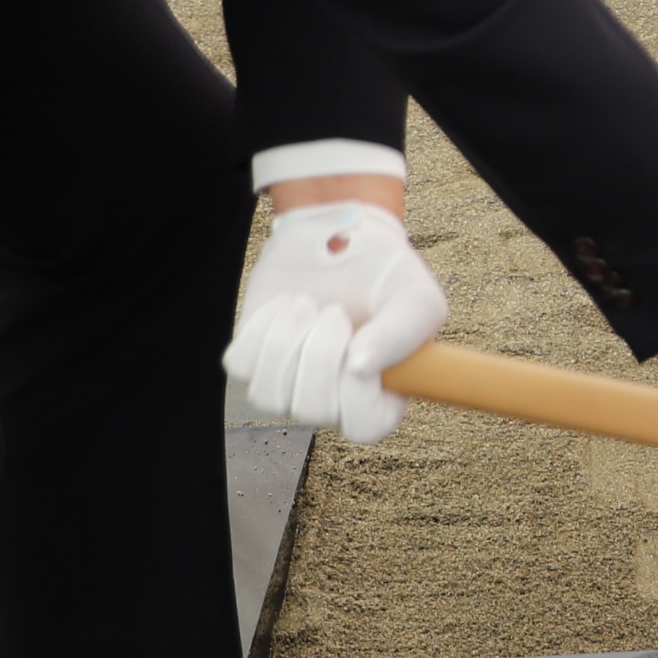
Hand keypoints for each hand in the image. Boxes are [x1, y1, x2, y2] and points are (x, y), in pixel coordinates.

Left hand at [220, 198, 448, 444]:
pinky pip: (241, 366)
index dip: (356, 393)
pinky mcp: (254, 359)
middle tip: (335, 311)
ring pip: (270, 395)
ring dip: (288, 340)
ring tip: (308, 305)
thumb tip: (362, 366)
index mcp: (380, 394)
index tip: (358, 344)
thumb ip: (403, 334)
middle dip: (320, 352)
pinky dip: (261, 328)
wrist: (340, 231)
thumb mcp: (417, 297)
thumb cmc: (385, 272)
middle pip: (312, 410)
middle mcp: (333, 399)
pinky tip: (285, 305)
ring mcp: (290, 382)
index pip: (365, 427)